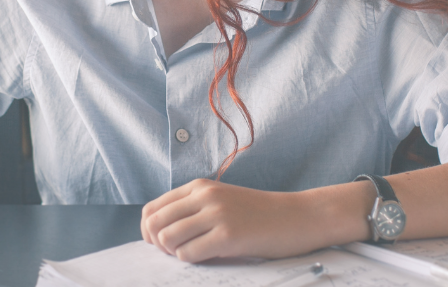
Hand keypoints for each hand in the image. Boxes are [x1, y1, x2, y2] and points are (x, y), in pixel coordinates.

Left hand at [140, 179, 327, 262]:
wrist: (299, 216)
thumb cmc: (260, 215)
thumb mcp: (222, 201)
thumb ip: (194, 209)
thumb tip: (160, 234)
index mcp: (200, 186)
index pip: (153, 208)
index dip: (148, 230)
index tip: (159, 244)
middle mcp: (204, 196)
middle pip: (155, 223)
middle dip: (157, 244)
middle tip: (174, 253)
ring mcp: (216, 214)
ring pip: (167, 238)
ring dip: (173, 253)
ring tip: (191, 255)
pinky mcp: (228, 235)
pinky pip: (188, 253)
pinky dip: (190, 261)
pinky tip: (207, 258)